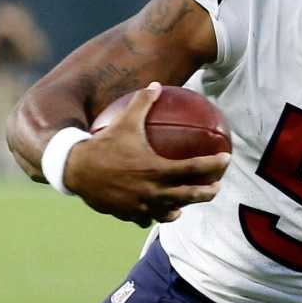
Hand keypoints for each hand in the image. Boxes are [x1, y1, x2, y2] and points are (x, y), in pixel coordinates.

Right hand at [65, 83, 228, 227]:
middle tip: (216, 187)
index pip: (194, 168)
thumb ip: (143, 103)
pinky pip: (147, 217)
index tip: (226, 159)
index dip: (213, 164)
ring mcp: (143, 206)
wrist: (75, 169)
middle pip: (190, 195)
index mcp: (157, 169)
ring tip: (187, 202)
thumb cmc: (102, 143)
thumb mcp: (124, 120)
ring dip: (182, 206)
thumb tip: (156, 84)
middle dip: (207, 192)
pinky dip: (154, 213)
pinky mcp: (129, 214)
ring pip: (170, 211)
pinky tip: (157, 210)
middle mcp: (154, 191)